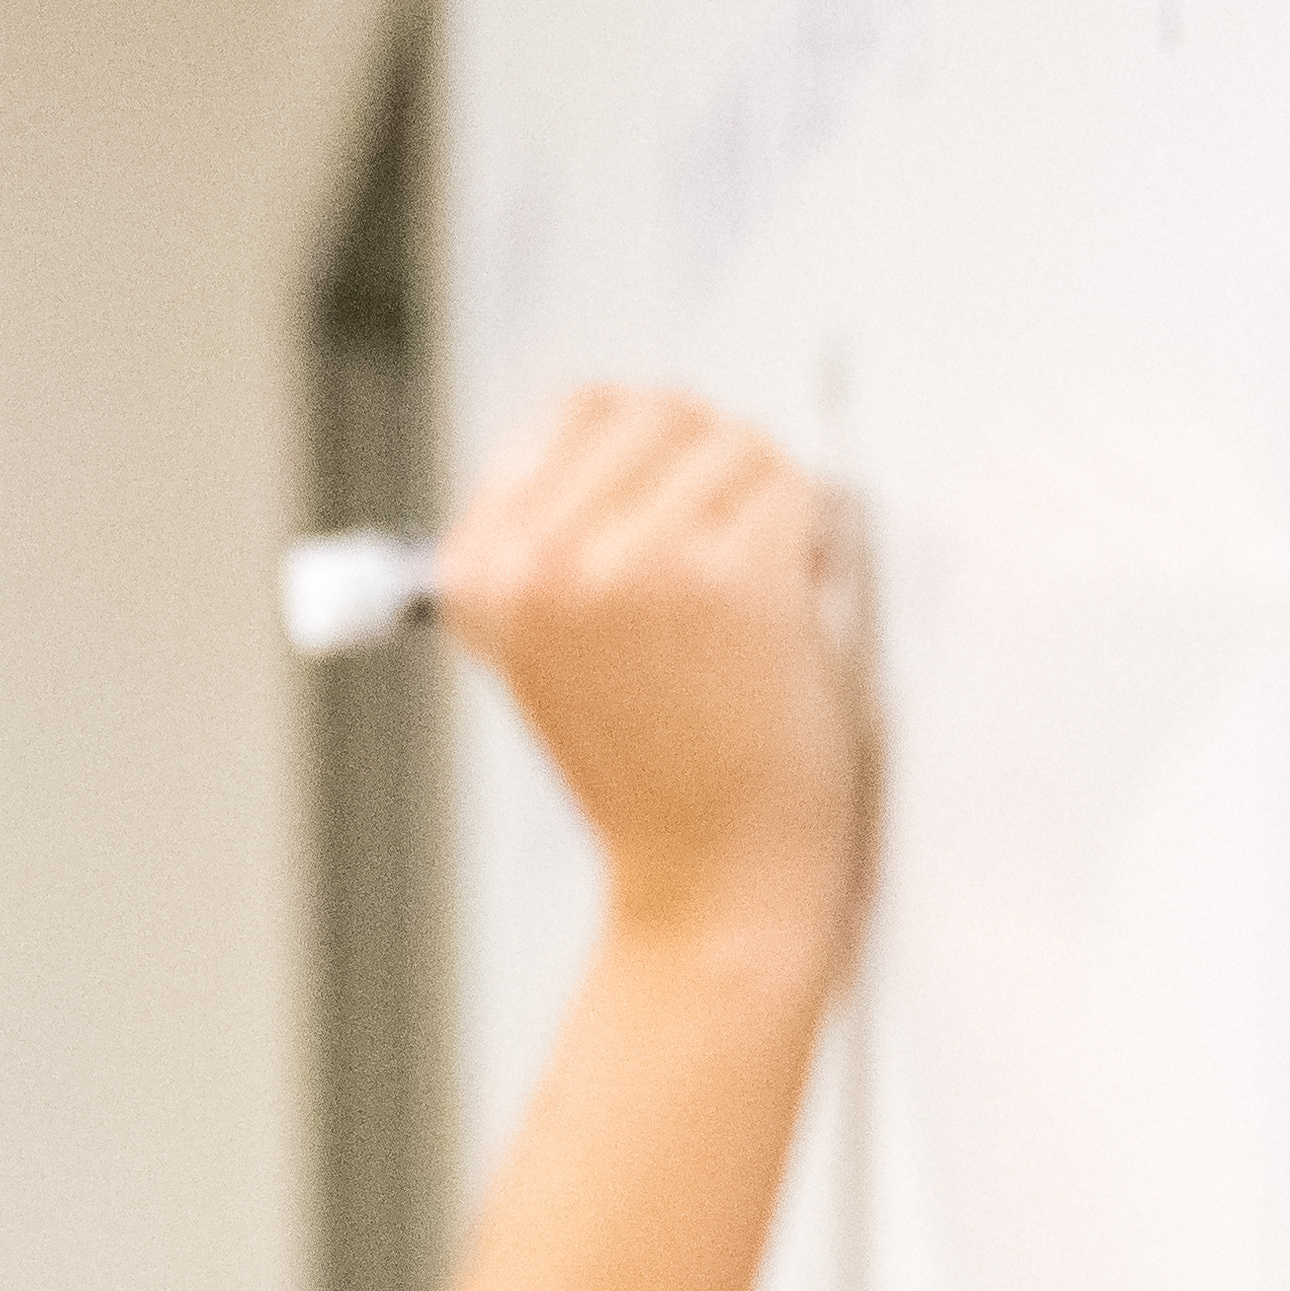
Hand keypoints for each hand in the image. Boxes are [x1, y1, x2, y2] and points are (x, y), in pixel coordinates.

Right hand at [435, 385, 866, 976]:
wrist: (712, 881)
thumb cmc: (656, 767)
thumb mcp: (551, 644)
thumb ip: (554, 531)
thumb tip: (611, 410)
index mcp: (479, 574)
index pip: (579, 410)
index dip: (653, 459)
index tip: (670, 529)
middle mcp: (537, 564)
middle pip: (660, 411)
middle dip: (714, 475)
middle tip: (726, 574)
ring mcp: (626, 566)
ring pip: (732, 444)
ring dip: (765, 511)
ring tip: (750, 610)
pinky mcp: (724, 580)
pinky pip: (791, 493)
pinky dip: (810, 547)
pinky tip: (785, 623)